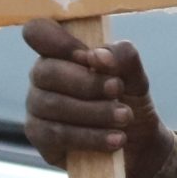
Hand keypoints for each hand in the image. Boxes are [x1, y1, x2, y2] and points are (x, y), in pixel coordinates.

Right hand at [21, 16, 174, 177]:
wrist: (140, 144)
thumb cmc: (129, 101)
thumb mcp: (135, 76)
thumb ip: (122, 58)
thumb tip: (98, 55)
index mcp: (61, 53)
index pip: (39, 33)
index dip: (59, 41)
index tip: (92, 56)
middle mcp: (43, 77)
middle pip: (47, 71)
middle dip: (87, 82)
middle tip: (118, 89)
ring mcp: (37, 108)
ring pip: (53, 105)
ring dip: (94, 111)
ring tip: (125, 117)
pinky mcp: (40, 138)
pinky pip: (57, 135)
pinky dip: (90, 136)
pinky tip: (115, 139)